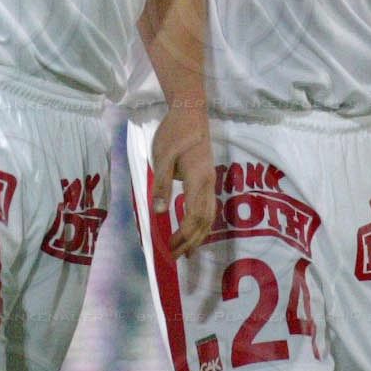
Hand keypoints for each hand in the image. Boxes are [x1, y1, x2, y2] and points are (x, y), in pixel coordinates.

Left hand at [148, 100, 216, 257]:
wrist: (191, 112)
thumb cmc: (174, 133)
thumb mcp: (162, 157)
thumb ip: (161, 185)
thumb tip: (160, 212)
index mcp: (197, 180)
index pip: (193, 217)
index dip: (183, 236)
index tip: (169, 249)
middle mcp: (208, 183)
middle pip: (205, 221)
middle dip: (191, 242)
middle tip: (176, 257)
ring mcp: (210, 181)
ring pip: (210, 216)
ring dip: (199, 236)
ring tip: (186, 251)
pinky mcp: (208, 178)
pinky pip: (208, 207)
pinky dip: (202, 224)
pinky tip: (193, 229)